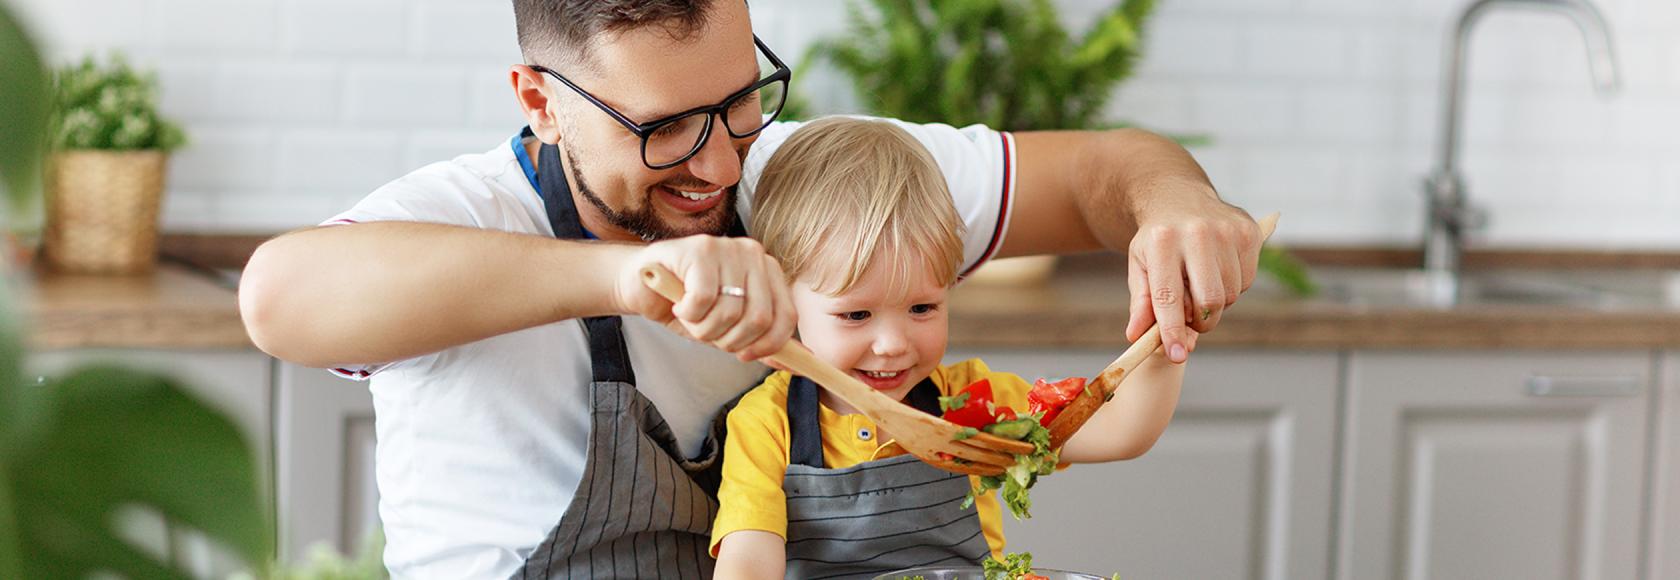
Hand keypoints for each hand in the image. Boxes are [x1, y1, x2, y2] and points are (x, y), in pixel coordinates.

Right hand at [615, 235, 796, 361]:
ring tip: (691, 318)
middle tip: (709, 333)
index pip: (785, 315)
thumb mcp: (728, 326)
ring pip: (729, 312)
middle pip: (759, 318)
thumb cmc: (686, 304)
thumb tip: (794, 364)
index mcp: (767, 270)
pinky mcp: (699, 250)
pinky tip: (679, 305)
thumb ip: (759, 339)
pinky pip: (703, 301)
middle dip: (731, 340)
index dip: (768, 345)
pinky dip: (688, 314)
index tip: (745, 355)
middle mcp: (752, 254)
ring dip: (704, 329)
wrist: (640, 283)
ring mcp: (727, 248)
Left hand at [1125, 200, 1260, 362]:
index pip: (1169, 297)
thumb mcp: (1139, 266)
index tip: (1177, 355)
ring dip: (1215, 304)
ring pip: (1229, 295)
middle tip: (1190, 318)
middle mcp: (1197, 233)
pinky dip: (1232, 287)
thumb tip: (1137, 336)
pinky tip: (1217, 270)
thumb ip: (1141, 303)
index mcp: (1163, 242)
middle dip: (1199, 322)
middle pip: (1208, 302)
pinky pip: (1247, 281)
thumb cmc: (1156, 240)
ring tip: (1199, 286)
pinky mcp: (1249, 233)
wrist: (1177, 197)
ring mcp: (1227, 231)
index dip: (1172, 330)